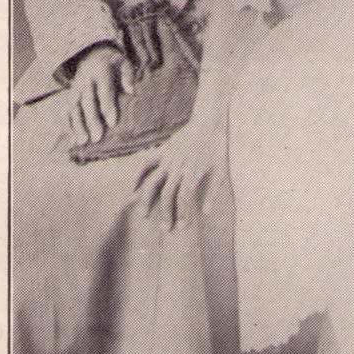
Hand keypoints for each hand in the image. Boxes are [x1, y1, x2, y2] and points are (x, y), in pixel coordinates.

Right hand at [66, 43, 134, 145]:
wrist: (90, 54)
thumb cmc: (112, 63)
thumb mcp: (123, 62)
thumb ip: (128, 75)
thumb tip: (131, 91)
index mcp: (100, 71)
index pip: (104, 90)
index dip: (107, 106)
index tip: (112, 123)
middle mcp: (85, 80)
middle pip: (87, 102)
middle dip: (91, 121)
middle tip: (97, 138)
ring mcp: (75, 88)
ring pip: (73, 108)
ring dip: (77, 126)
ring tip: (83, 142)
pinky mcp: (69, 96)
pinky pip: (66, 112)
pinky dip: (68, 126)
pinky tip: (73, 141)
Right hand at [135, 117, 225, 232]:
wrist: (208, 123)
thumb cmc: (217, 149)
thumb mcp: (221, 171)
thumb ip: (212, 192)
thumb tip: (206, 213)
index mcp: (193, 172)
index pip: (184, 198)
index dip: (182, 214)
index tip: (181, 228)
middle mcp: (178, 167)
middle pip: (168, 195)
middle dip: (166, 214)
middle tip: (165, 230)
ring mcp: (168, 159)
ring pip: (153, 182)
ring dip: (148, 200)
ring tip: (145, 215)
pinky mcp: (162, 151)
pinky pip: (146, 164)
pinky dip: (138, 176)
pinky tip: (133, 189)